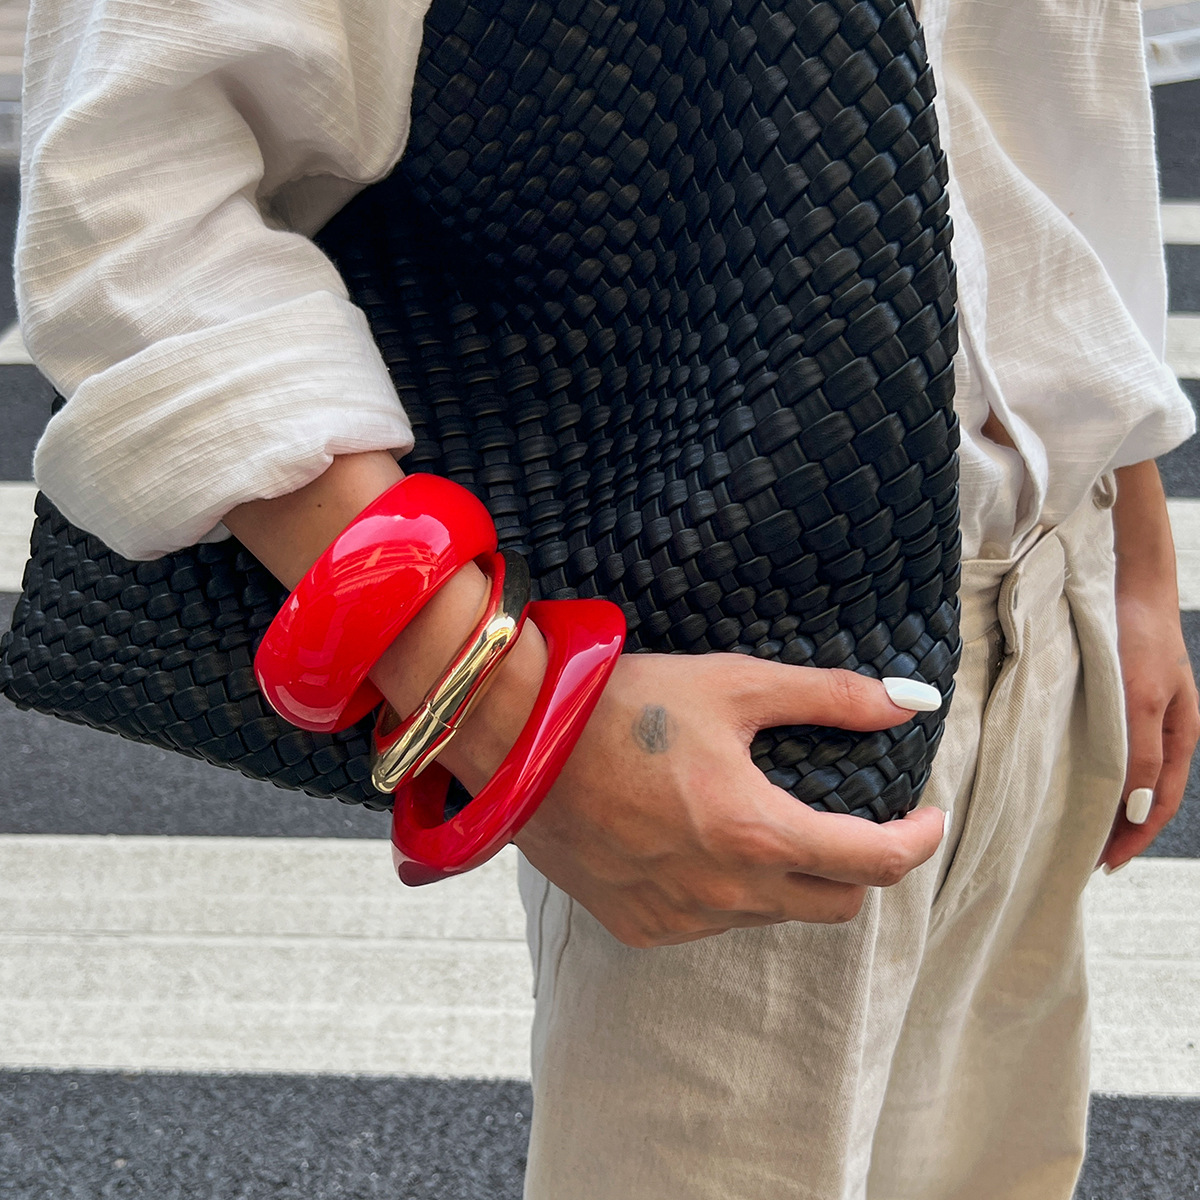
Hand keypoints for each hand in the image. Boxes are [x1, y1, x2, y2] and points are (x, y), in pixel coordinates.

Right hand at [225, 452, 945, 943]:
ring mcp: (679, 919)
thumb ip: (829, 697)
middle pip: (837, 903)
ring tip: (770, 818)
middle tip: (857, 819)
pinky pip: (714, 922)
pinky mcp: (639, 926)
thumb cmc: (626, 704)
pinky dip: (733, 890)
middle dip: (862, 865)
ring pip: (775, 914)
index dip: (919, 839)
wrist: (518, 741)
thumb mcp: (734, 684)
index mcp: (757, 832)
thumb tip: (907, 701)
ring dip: (793, 876)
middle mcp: (724, 892)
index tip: (928, 815)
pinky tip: (705, 841)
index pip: (876, 862)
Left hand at [1098, 462, 1199, 870]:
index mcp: (1179, 737)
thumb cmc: (1139, 639)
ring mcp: (1137, 715)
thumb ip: (1140, 753)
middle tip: (1081, 856)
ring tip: (1069, 827)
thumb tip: (1135, 811)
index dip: (1133, 838)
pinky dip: (1090, 771)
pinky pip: (1104, 747)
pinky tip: (1065, 778)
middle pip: (1140, 794)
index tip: (1103, 865)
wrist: (1129, 585)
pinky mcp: (1112, 699)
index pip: (1157, 805)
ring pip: (1121, 773)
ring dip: (1101, 803)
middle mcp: (1160, 731)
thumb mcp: (1140, 700)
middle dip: (1116, 828)